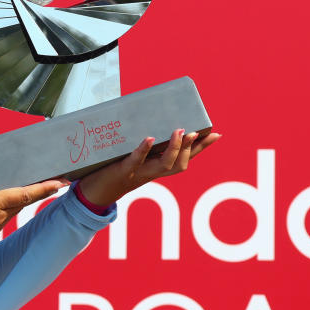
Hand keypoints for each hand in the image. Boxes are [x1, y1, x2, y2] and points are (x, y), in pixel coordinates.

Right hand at [0, 142, 67, 246]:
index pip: (25, 194)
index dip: (45, 188)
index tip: (61, 182)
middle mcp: (0, 216)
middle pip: (26, 201)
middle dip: (43, 190)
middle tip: (58, 180)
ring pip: (19, 208)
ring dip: (30, 197)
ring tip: (41, 186)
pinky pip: (9, 215)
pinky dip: (16, 205)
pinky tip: (17, 198)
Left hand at [75, 129, 221, 207]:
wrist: (93, 193)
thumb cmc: (111, 170)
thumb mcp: (131, 156)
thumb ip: (141, 143)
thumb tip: (146, 116)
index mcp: (157, 168)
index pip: (185, 158)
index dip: (201, 148)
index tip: (216, 134)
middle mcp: (152, 173)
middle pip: (180, 164)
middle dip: (191, 148)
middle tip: (196, 132)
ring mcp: (139, 172)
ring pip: (165, 165)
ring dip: (174, 149)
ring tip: (179, 131)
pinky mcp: (123, 170)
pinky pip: (136, 160)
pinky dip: (143, 150)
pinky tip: (149, 139)